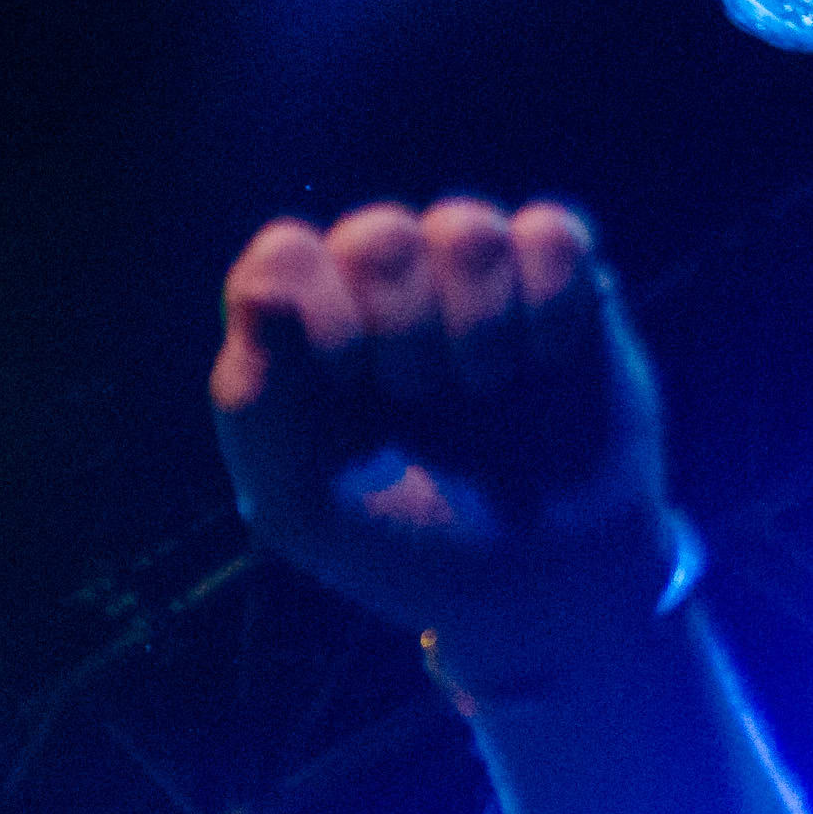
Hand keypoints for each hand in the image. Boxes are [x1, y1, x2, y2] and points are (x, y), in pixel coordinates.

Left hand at [210, 196, 691, 689]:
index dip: (314, 302)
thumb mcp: (300, 508)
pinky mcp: (560, 285)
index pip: (284, 257)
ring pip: (466, 226)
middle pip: (378, 234)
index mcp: (306, 341)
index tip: (345, 379)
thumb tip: (261, 290)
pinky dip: (550, 302)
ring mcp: (473, 284)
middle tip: (420, 394)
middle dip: (402, 322)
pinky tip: (545, 361)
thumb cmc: (404, 550)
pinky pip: (553, 234)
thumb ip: (252, 403)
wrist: (534, 587)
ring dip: (478, 319)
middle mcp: (385, 297)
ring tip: (484, 388)